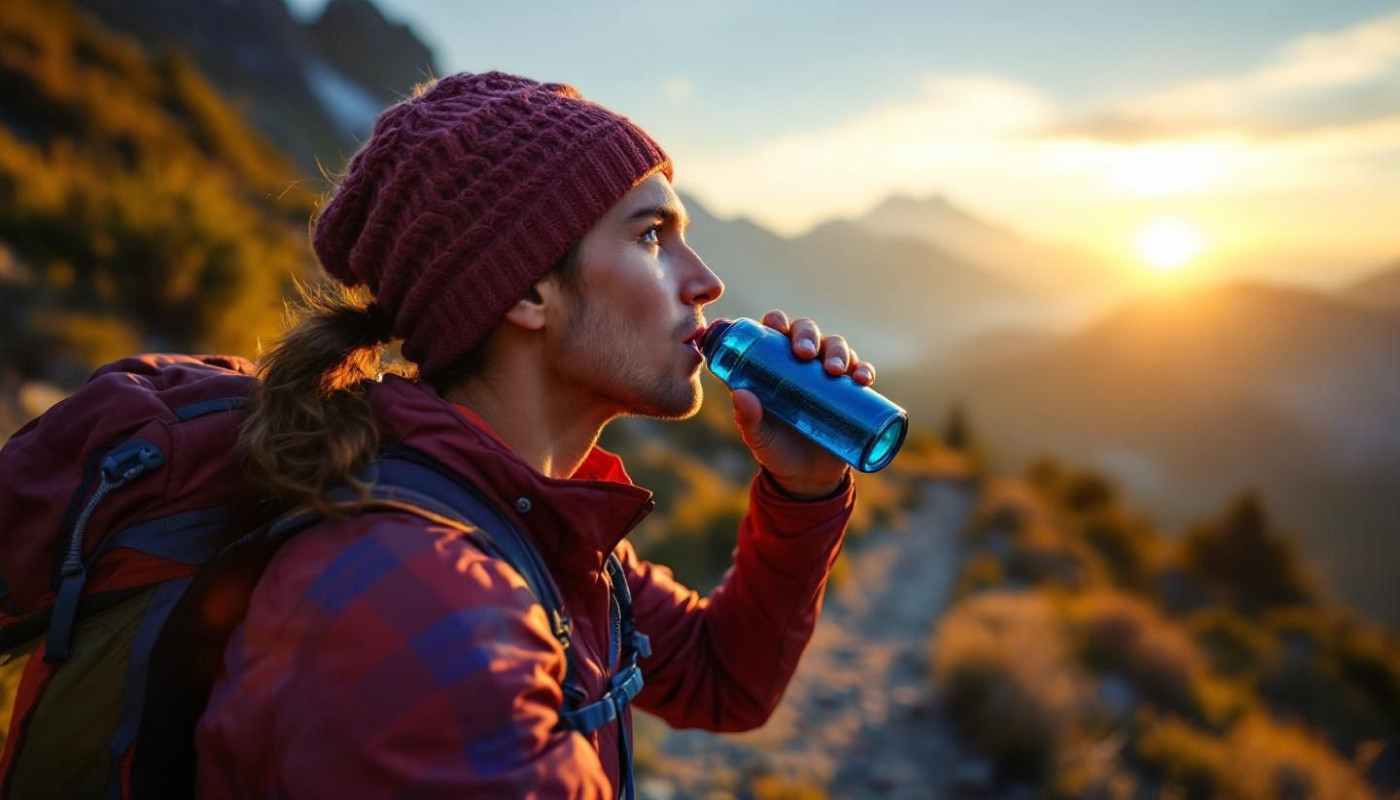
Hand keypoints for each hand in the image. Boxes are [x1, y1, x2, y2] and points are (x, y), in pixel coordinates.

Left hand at [728, 310, 876, 498]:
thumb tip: (739, 394)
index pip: (775, 331)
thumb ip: (747, 419)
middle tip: (805, 354)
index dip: (776, 321)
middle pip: (807, 331)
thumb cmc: (776, 451)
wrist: (806, 479)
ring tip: (835, 370)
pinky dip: (864, 370)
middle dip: (808, 335)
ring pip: (836, 346)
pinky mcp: (850, 393)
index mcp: (774, 365)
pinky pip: (861, 372)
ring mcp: (828, 376)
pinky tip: (862, 379)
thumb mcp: (758, 437)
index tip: (776, 327)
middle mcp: (802, 364)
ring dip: (838, 351)